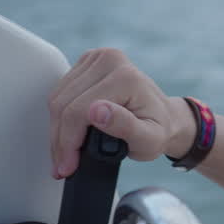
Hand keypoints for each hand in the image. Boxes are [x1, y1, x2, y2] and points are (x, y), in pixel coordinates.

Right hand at [48, 48, 192, 177]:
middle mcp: (109, 60)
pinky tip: (68, 136)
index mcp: (125, 77)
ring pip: (58, 98)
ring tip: (66, 155)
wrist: (165, 118)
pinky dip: (60, 117)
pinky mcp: (86, 63)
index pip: (79, 110)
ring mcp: (96, 57)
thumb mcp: (150, 139)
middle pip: (64, 104)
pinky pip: (61, 92)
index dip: (69, 142)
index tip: (68, 166)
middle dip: (60, 140)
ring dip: (57, 130)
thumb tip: (96, 111)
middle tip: (64, 166)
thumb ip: (125, 126)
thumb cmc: (159, 130)